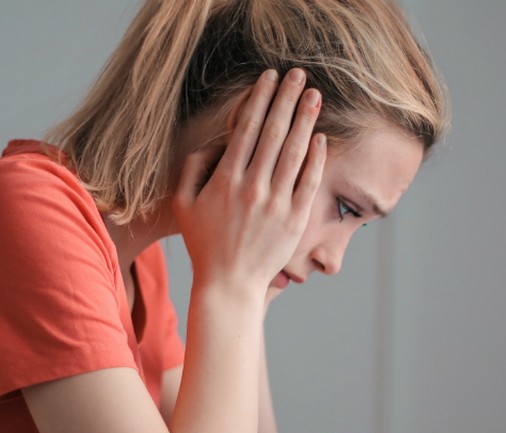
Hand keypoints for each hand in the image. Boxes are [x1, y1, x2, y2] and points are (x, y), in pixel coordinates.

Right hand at [173, 68, 326, 297]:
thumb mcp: (184, 204)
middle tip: (299, 75)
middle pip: (273, 133)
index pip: (245, 129)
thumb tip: (213, 143)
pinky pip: (309, 182)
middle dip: (287, 99)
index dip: (259, 99)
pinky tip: (321, 137)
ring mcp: (276, 204)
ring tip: (315, 96)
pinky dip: (316, 158)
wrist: (229, 284)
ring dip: (306, 120)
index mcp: (225, 180)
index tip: (269, 78)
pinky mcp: (294, 220)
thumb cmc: (204, 243)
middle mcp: (252, 188)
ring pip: (294, 153)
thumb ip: (193, 169)